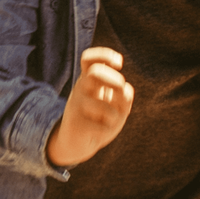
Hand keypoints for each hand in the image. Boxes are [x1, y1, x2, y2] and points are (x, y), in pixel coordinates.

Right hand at [45, 46, 132, 167]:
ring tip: (108, 122)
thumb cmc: (100, 121)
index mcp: (89, 81)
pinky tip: (97, 134)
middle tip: (119, 91)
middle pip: (96, 73)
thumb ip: (125, 97)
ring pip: (106, 107)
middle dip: (115, 81)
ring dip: (115, 116)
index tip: (119, 63)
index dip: (104, 55)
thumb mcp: (118, 107)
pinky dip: (106, 131)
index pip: (89, 59)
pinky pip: (103, 127)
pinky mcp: (76, 125)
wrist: (75, 144)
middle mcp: (81, 89)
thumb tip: (124, 90)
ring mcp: (76, 106)